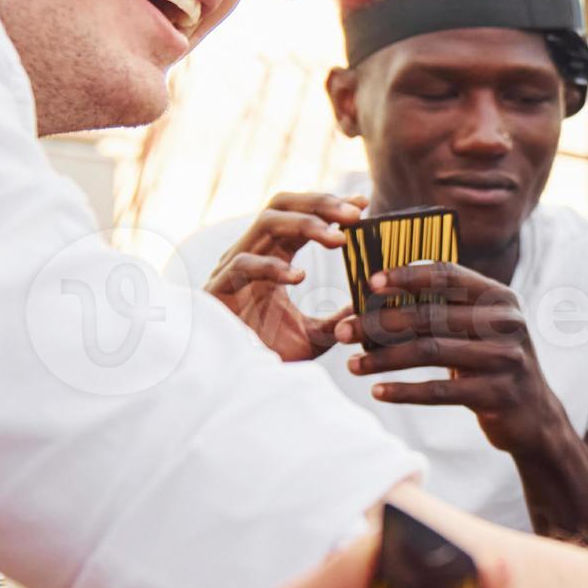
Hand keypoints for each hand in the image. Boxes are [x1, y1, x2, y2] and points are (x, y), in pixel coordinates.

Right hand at [205, 191, 362, 363]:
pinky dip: (273, 266)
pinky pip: (244, 264)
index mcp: (271, 256)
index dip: (328, 205)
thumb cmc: (268, 353)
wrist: (234, 384)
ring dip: (305, 224)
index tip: (363, 203)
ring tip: (338, 239)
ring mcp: (234, 267)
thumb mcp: (314, 335)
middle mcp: (253, 253)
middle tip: (357, 214)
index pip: (299, 215)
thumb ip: (338, 318)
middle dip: (321, 203)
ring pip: (266, 223)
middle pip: (282, 205)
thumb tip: (367, 306)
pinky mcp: (220, 288)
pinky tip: (299, 276)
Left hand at [340, 261, 574, 456]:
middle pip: (431, 316)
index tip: (369, 283)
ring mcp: (504, 359)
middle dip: (380, 323)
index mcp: (500, 298)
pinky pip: (439, 391)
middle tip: (344, 331)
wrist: (534, 416)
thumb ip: (446, 309)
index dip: (406, 276)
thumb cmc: (492, 364)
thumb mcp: (481, 329)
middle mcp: (506, 323)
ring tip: (352, 365)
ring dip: (384, 359)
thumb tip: (378, 295)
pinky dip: (404, 391)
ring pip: (430, 352)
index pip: (448, 275)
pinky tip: (378, 392)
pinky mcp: (496, 395)